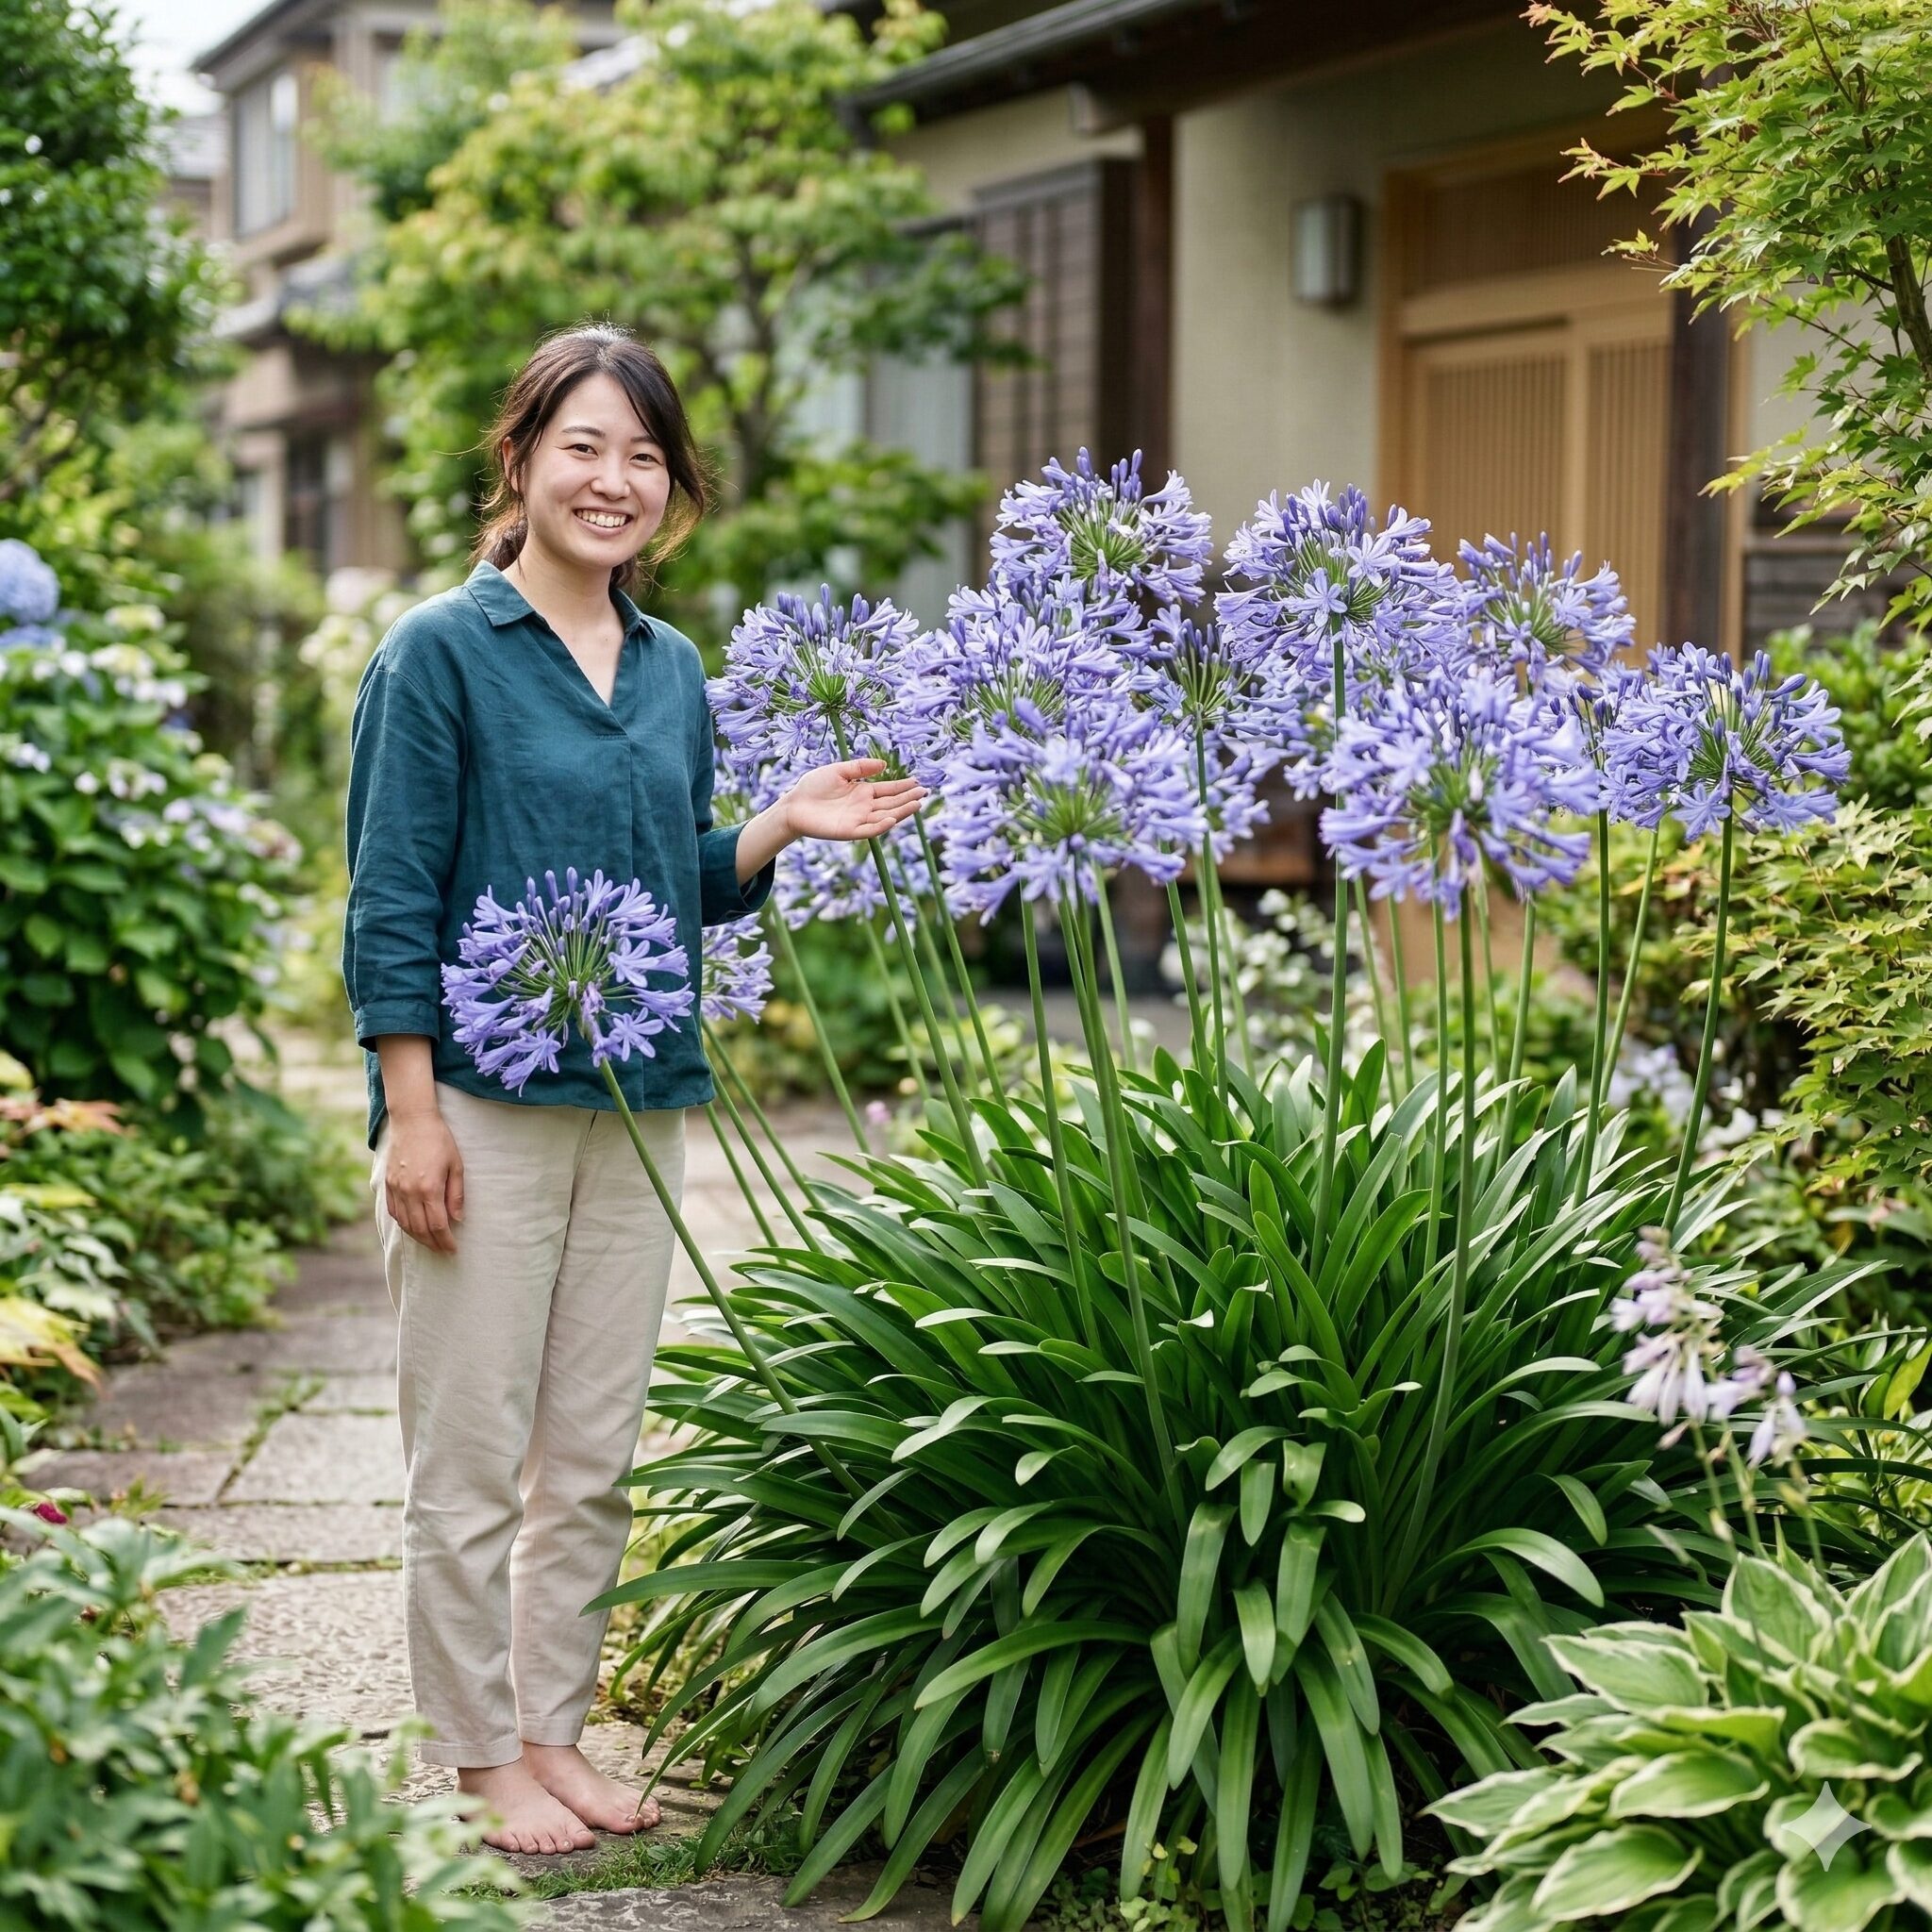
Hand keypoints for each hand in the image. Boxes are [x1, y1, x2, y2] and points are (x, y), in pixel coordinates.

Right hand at [385, 1106, 464, 1253]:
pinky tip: (413, 1228)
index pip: (437, 1225)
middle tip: (443, 1251)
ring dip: (418, 1237)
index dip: (445, 1240)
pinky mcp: (387, 1184)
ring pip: (405, 1224)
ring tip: (430, 1243)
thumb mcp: (456, 1165)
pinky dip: (404, 1224)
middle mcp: (409, 1192)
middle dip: (433, 1243)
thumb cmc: (439, 1140)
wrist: (412, 1121)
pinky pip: (394, 1212)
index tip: (453, 1249)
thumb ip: (456, 1194)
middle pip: (420, 1229)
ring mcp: (396, 1189)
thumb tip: (457, 1219)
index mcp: (429, 1188)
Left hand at [783, 758, 925, 842]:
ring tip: (916, 804)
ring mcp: (858, 820)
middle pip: (891, 803)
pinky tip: (892, 818)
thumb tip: (884, 765)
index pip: (888, 790)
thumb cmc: (813, 787)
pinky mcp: (849, 831)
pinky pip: (869, 830)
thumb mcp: (838, 771)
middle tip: (924, 792)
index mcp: (863, 792)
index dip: (903, 787)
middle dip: (908, 798)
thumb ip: (860, 767)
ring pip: (885, 816)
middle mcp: (864, 807)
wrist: (793, 805)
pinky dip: (881, 826)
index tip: (918, 782)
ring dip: (901, 812)